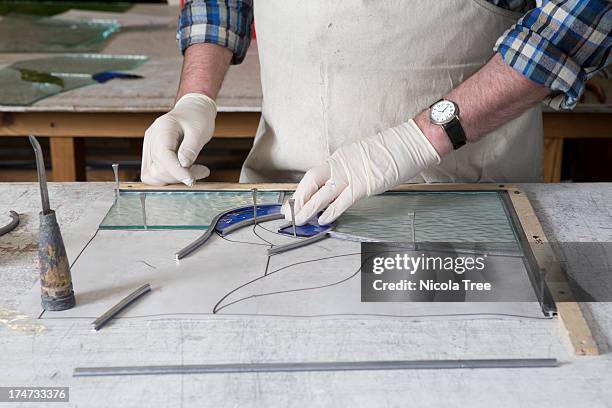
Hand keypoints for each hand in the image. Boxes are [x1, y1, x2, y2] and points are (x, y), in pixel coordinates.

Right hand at [141, 93, 216, 185]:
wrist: (192, 112)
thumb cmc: (197, 118)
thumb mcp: (200, 130)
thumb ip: (191, 148)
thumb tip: (184, 165)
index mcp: (162, 129)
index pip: (163, 155)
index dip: (176, 171)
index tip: (191, 180)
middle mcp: (151, 139)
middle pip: (156, 168)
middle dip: (178, 175)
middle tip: (202, 171)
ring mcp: (149, 148)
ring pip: (153, 175)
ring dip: (175, 178)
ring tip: (197, 171)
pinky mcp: (152, 156)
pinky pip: (156, 174)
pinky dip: (171, 177)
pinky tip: (188, 171)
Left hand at [285, 119, 440, 224]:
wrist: (411, 142)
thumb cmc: (393, 152)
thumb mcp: (362, 159)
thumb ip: (349, 172)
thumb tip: (339, 188)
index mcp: (340, 158)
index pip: (314, 176)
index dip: (301, 191)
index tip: (292, 203)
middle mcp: (341, 164)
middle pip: (311, 182)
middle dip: (299, 199)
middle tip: (289, 214)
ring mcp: (352, 174)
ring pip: (323, 193)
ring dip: (309, 209)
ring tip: (300, 221)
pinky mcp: (364, 184)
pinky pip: (342, 201)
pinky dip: (331, 211)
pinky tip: (323, 219)